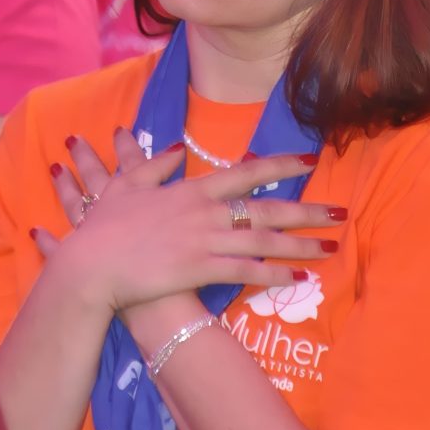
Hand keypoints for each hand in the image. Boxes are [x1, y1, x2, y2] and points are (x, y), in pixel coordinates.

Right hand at [32, 128, 342, 312]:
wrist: (90, 264)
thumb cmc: (104, 227)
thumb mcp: (126, 185)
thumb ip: (154, 165)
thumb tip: (178, 149)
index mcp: (191, 189)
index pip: (245, 172)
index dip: (280, 164)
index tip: (309, 160)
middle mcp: (205, 212)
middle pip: (266, 207)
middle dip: (306, 209)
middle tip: (339, 212)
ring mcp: (204, 241)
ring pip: (262, 241)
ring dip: (299, 245)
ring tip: (329, 248)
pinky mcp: (199, 270)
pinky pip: (244, 272)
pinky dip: (272, 275)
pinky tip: (295, 279)